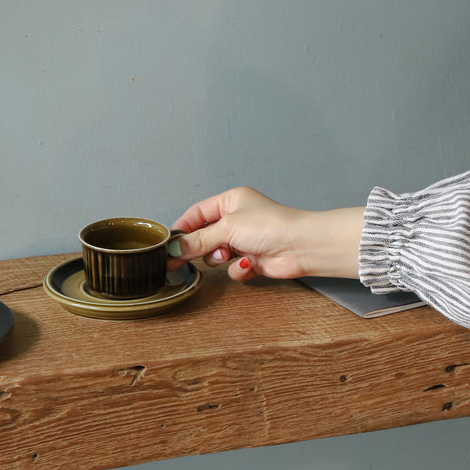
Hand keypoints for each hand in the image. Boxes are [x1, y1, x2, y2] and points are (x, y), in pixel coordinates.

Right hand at [168, 187, 363, 281]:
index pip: (197, 213)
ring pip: (217, 254)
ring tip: (227, 256)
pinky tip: (248, 265)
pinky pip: (234, 268)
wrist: (300, 246)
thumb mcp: (226, 228)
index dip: (182, 229)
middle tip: (179, 261)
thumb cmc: (270, 226)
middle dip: (197, 248)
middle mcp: (238, 219)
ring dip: (219, 258)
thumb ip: (198, 240)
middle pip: (204, 235)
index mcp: (231, 201)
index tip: (168, 245)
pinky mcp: (254, 259)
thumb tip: (175, 250)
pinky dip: (238, 269)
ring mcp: (245, 240)